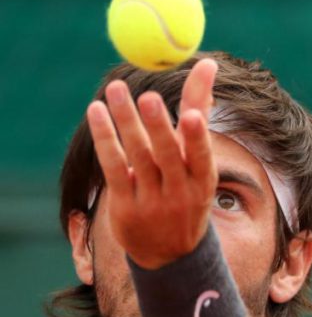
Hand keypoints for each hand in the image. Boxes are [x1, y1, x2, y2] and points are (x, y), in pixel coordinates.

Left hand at [86, 59, 218, 268]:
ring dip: (125, 121)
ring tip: (115, 90)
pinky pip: (113, 166)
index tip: (194, 115)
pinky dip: (105, 137)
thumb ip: (200, 110)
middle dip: (157, 126)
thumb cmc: (186, 190)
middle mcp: (181, 193)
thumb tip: (209, 65)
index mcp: (204, 181)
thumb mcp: (199, 161)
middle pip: (167, 155)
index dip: (199, 138)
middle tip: (146, 97)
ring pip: (137, 156)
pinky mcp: (125, 207)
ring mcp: (152, 202)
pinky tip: (97, 112)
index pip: (202, 156)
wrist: (169, 251)